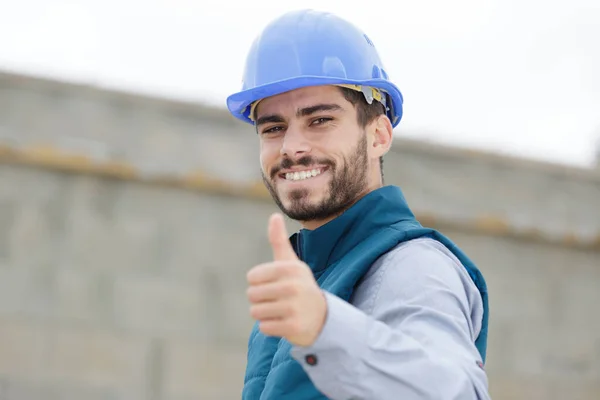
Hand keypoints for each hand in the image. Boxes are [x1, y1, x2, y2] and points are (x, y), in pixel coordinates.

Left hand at [246, 213, 326, 346]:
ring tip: (281, 311)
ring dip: (265, 314)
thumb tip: (274, 215)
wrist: (323, 318)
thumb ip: (279, 241)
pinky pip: (264, 327)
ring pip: (256, 312)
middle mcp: (293, 286)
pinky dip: (271, 327)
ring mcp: (294, 307)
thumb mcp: (292, 263)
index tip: (275, 285)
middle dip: (261, 300)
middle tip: (278, 300)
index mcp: (290, 268)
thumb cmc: (300, 286)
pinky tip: (285, 322)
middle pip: (252, 295)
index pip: (252, 277)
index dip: (259, 283)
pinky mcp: (293, 327)